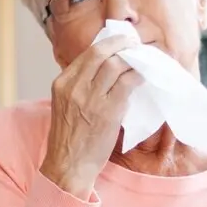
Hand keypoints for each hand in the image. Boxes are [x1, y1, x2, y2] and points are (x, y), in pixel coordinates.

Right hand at [40, 34, 143, 198]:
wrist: (68, 165)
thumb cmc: (69, 138)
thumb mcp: (65, 105)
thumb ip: (79, 86)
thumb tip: (104, 68)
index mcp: (61, 83)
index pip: (87, 53)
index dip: (108, 43)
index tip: (121, 41)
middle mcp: (74, 87)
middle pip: (101, 53)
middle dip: (122, 43)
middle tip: (135, 42)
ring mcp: (91, 98)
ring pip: (116, 64)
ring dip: (133, 58)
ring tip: (144, 59)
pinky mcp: (108, 110)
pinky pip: (128, 82)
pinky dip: (138, 75)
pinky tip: (144, 77)